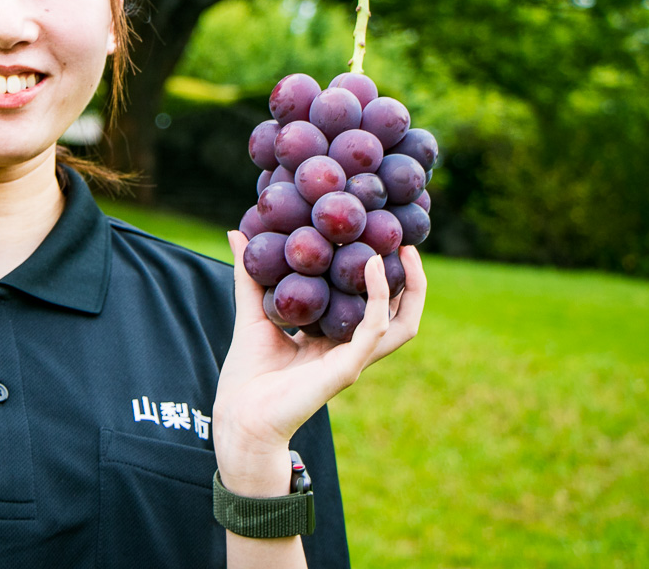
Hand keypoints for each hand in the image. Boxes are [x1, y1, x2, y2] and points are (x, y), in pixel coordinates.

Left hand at [212, 234, 424, 494]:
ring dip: (411, 287)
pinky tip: (371, 268)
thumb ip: (251, 274)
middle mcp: (349, 349)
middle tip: (404, 241)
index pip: (370, 305)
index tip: (377, 238)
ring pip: (402, 324)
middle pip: (398, 314)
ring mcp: (352, 360)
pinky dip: (378, 298)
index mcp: (332, 339)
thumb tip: (237, 232)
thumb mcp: (252, 311)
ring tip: (406, 252)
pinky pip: (374, 329)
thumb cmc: (247, 374)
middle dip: (411, 279)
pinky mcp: (347, 369)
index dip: (381, 275)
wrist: (239, 416)